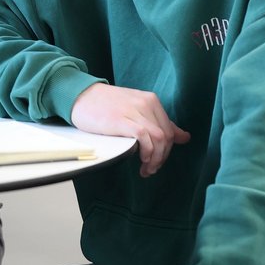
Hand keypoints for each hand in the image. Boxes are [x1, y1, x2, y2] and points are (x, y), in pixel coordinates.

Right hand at [70, 83, 190, 176]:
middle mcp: (147, 103)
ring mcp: (135, 111)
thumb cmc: (104, 105)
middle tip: (150, 169)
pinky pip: (146, 138)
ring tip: (146, 169)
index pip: (169, 130)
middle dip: (162, 157)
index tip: (156, 162)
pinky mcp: (123, 120)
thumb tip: (185, 137)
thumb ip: (158, 122)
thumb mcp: (135, 109)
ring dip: (156, 159)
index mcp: (151, 100)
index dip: (166, 150)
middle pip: (166, 137)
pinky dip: (148, 152)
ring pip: (160, 139)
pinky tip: (141, 160)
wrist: (79, 95)